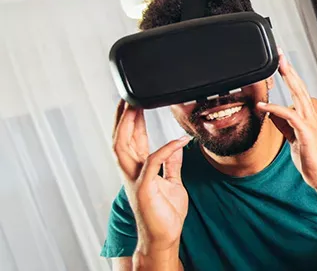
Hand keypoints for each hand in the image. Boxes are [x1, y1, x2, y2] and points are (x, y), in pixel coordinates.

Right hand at [112, 100, 189, 251]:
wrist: (164, 237)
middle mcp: (132, 171)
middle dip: (123, 117)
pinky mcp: (144, 189)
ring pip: (124, 147)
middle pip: (121, 138)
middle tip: (129, 97)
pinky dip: (165, 150)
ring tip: (136, 108)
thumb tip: (176, 148)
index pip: (132, 138)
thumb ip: (171, 165)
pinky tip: (177, 141)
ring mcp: (135, 179)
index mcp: (139, 168)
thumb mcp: (172, 183)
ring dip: (129, 126)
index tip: (135, 102)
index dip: (132, 119)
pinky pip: (153, 163)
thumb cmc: (165, 214)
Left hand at [257, 52, 316, 193]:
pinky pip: (290, 116)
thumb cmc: (312, 161)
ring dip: (287, 80)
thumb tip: (273, 116)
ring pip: (298, 95)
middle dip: (289, 70)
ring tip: (275, 66)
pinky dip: (275, 109)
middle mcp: (312, 116)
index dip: (291, 77)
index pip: (299, 92)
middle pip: (300, 87)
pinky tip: (263, 107)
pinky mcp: (306, 133)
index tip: (282, 63)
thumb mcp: (294, 140)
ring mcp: (311, 123)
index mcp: (310, 117)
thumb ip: (286, 127)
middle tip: (280, 54)